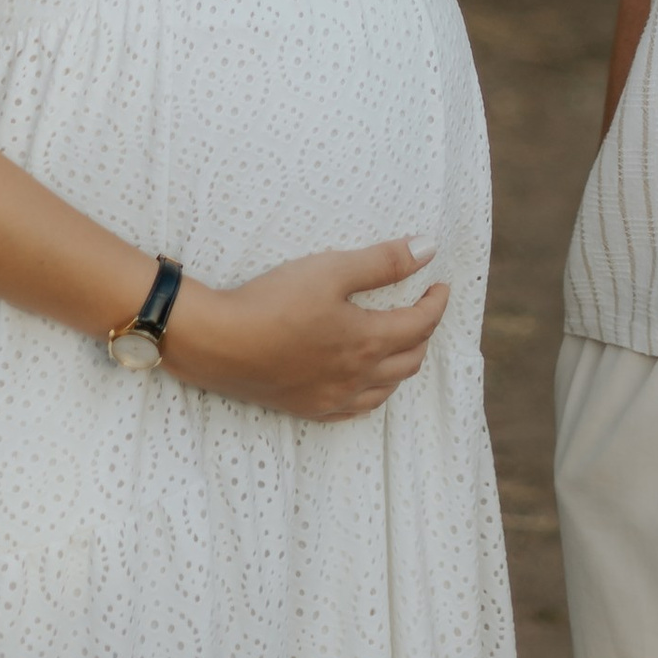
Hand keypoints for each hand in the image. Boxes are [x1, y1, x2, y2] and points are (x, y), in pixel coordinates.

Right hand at [164, 241, 449, 418]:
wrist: (219, 343)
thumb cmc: (274, 301)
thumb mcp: (331, 270)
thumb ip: (383, 262)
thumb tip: (429, 249)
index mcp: (369, 341)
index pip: (421, 324)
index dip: (436, 303)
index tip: (439, 285)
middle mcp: (358, 377)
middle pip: (410, 359)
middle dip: (423, 332)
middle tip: (421, 308)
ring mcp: (333, 398)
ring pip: (387, 388)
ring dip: (402, 364)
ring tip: (399, 340)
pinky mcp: (309, 408)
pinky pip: (356, 409)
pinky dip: (373, 392)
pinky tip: (365, 381)